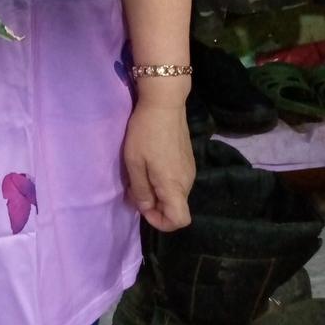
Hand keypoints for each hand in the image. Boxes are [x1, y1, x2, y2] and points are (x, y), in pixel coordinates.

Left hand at [123, 99, 194, 231]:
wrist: (165, 103)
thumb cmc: (146, 133)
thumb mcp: (135, 162)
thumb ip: (140, 189)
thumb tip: (144, 207)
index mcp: (174, 186)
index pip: (179, 221)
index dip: (160, 222)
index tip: (143, 207)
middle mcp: (187, 182)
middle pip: (175, 207)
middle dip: (153, 204)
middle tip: (133, 187)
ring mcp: (190, 169)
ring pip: (174, 193)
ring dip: (157, 191)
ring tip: (140, 172)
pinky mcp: (188, 158)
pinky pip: (176, 180)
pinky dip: (163, 180)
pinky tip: (150, 162)